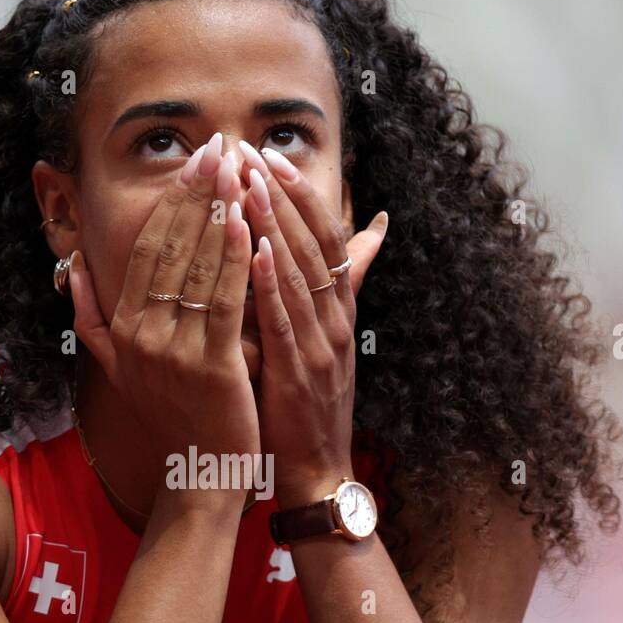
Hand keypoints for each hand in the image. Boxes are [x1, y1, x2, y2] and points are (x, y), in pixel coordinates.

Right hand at [69, 133, 260, 493]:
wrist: (201, 476)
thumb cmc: (171, 418)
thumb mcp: (118, 369)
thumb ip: (91, 319)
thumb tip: (73, 269)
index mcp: (123, 329)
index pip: (146, 249)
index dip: (171, 202)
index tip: (193, 161)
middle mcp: (143, 336)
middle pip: (171, 248)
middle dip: (196, 192)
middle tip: (218, 145)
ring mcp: (175, 352)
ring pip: (199, 268)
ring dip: (220, 213)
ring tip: (238, 168)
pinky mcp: (213, 368)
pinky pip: (225, 303)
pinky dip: (237, 261)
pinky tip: (250, 224)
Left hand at [240, 142, 388, 505]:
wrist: (316, 469)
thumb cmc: (310, 402)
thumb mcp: (330, 335)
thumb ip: (344, 282)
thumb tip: (376, 226)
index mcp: (339, 309)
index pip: (326, 236)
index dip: (300, 194)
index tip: (271, 156)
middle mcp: (334, 320)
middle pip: (313, 245)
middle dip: (281, 196)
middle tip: (249, 153)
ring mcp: (319, 347)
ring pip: (298, 275)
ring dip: (273, 226)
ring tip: (246, 184)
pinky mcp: (297, 375)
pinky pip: (284, 322)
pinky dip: (271, 285)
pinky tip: (254, 253)